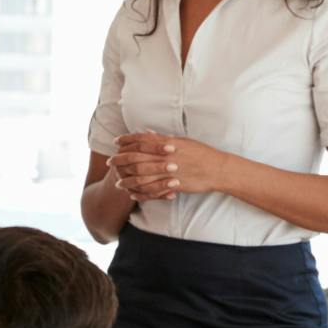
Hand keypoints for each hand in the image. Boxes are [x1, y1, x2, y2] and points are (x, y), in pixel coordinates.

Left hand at [114, 133, 229, 199]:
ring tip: (118, 182)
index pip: (142, 140)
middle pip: (137, 157)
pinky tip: (133, 195)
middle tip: (110, 162)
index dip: (127, 140)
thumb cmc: (202, 153)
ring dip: (127, 179)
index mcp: (168, 143)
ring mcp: (169, 171)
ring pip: (142, 176)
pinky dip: (141, 193)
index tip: (116, 142)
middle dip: (121, 160)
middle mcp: (166, 156)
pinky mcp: (174, 185)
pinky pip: (153, 190)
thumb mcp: (182, 141)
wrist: (218, 169)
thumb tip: (147, 133)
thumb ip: (163, 138)